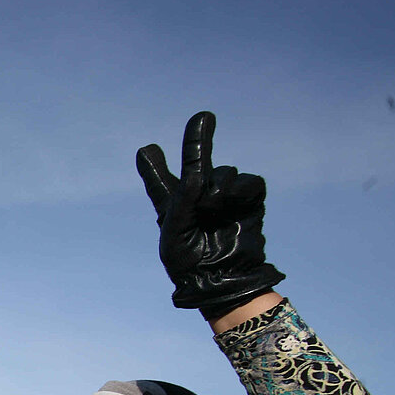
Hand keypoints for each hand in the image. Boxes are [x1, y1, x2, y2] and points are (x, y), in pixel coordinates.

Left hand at [135, 112, 284, 318]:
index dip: (153, 167)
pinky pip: (247, 181)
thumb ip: (182, 199)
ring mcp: (223, 197)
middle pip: (195, 161)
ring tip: (212, 209)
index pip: (159, 182)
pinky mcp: (247, 201)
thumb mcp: (174, 231)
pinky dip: (239, 188)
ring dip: (216, 186)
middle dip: (198, 139)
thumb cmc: (188, 261)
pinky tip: (230, 203)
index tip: (146, 151)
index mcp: (171, 206)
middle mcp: (196, 197)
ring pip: (223, 171)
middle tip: (203, 116)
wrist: (220, 278)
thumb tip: (197, 174)